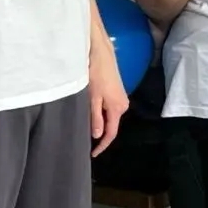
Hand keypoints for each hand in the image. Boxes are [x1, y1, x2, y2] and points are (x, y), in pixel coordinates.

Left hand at [86, 36, 128, 158]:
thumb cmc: (95, 74)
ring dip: (99, 121)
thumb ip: (96, 118)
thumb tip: (97, 136)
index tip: (93, 154)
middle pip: (111, 124)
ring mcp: (121, 98)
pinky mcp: (117, 92)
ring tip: (85, 125)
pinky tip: (91, 111)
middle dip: (100, 133)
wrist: (100, 53)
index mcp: (118, 108)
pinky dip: (101, 113)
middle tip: (85, 139)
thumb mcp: (92, 98)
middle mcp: (123, 105)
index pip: (111, 133)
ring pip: (110, 116)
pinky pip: (109, 108)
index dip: (102, 145)